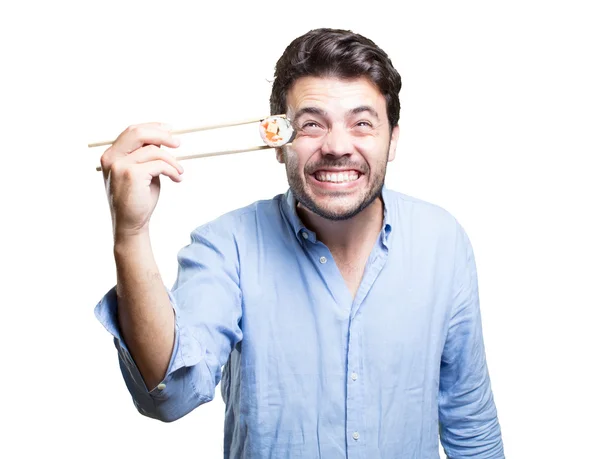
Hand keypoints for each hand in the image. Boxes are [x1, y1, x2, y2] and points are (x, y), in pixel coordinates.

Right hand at [99, 122, 182, 240]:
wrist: (130, 224)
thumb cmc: (137, 199)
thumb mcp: (140, 172)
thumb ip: (146, 155)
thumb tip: (164, 139)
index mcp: (111, 155)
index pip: (132, 131)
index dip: (152, 127)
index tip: (169, 129)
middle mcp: (111, 158)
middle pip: (138, 133)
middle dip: (162, 135)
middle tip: (178, 143)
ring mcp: (120, 165)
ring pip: (154, 151)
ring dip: (172, 160)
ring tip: (179, 171)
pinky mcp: (132, 174)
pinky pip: (160, 164)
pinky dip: (172, 170)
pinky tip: (177, 178)